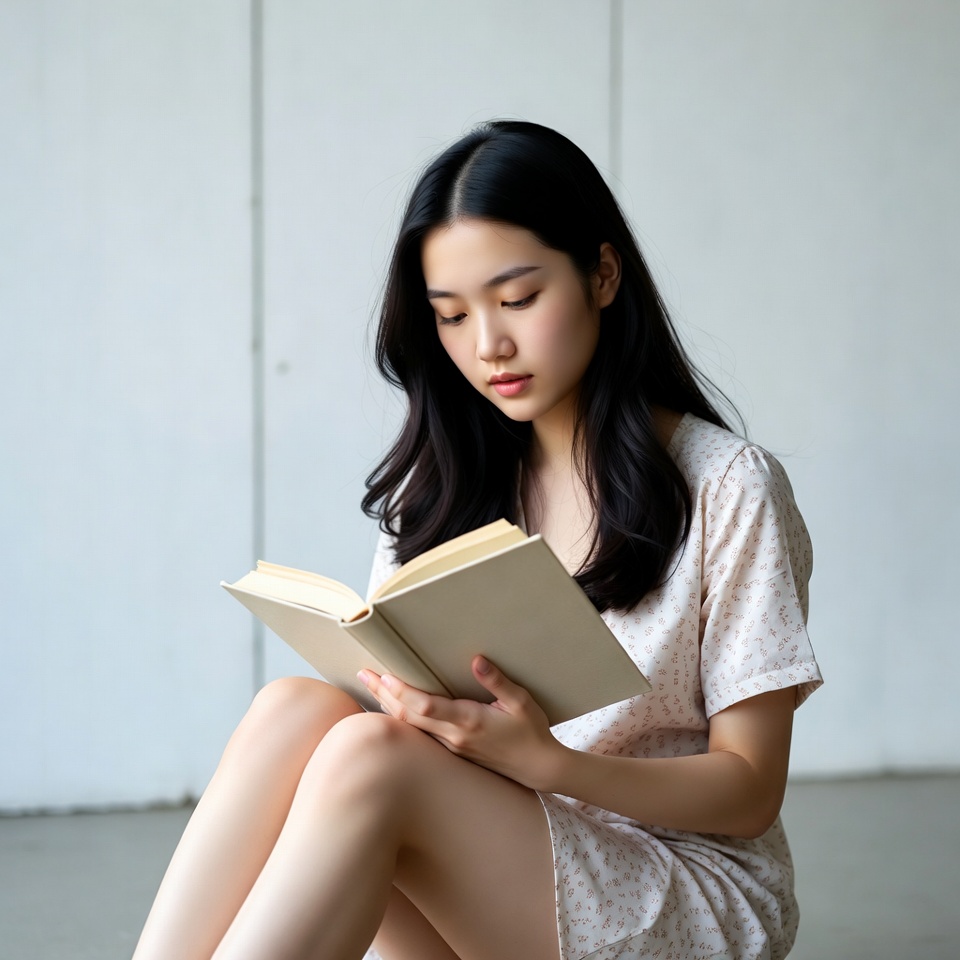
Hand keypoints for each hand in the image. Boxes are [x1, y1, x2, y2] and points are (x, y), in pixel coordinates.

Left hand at [358, 656, 566, 789]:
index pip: (427, 706)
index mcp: (469, 721)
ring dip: (390, 706)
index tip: (385, 676)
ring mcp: (452, 746)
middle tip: (364, 673)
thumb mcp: (521, 702)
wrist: (538, 768)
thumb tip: (476, 660)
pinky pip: (421, 733)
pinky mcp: (453, 751)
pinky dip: (404, 717)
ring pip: (412, 727)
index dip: (403, 692)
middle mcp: (454, 736)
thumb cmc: (532, 732)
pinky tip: (395, 706)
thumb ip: (498, 681)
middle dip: (384, 694)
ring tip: (371, 686)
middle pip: (409, 716)